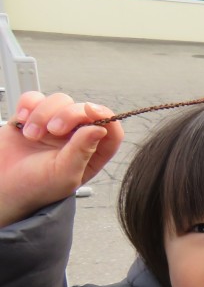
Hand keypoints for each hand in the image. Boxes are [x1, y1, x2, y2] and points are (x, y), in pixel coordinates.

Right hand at [0, 92, 123, 226]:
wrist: (1, 187)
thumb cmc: (35, 188)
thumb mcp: (64, 175)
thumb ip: (83, 151)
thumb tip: (101, 129)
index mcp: (92, 154)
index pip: (111, 130)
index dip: (105, 115)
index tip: (90, 111)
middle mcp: (76, 138)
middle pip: (83, 110)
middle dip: (68, 115)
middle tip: (53, 131)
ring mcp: (54, 126)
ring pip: (59, 101)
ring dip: (43, 114)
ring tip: (31, 135)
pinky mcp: (32, 118)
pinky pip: (35, 98)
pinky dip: (28, 105)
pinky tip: (22, 121)